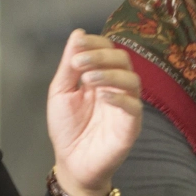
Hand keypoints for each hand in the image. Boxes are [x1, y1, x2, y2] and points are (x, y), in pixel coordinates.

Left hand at [45, 30, 142, 195]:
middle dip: (101, 56)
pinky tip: (102, 97)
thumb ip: (69, 66)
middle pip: (123, 60)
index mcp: (101, 76)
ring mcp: (126, 106)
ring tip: (88, 79)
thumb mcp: (61, 92)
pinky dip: (120, 98)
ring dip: (110, 74)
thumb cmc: (67, 127)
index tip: (78, 43)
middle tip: (79, 63)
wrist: (72, 163)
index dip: (95, 43)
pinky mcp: (131, 125)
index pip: (108, 50)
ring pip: (132, 80)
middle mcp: (117, 87)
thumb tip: (78, 33)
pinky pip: (134, 107)